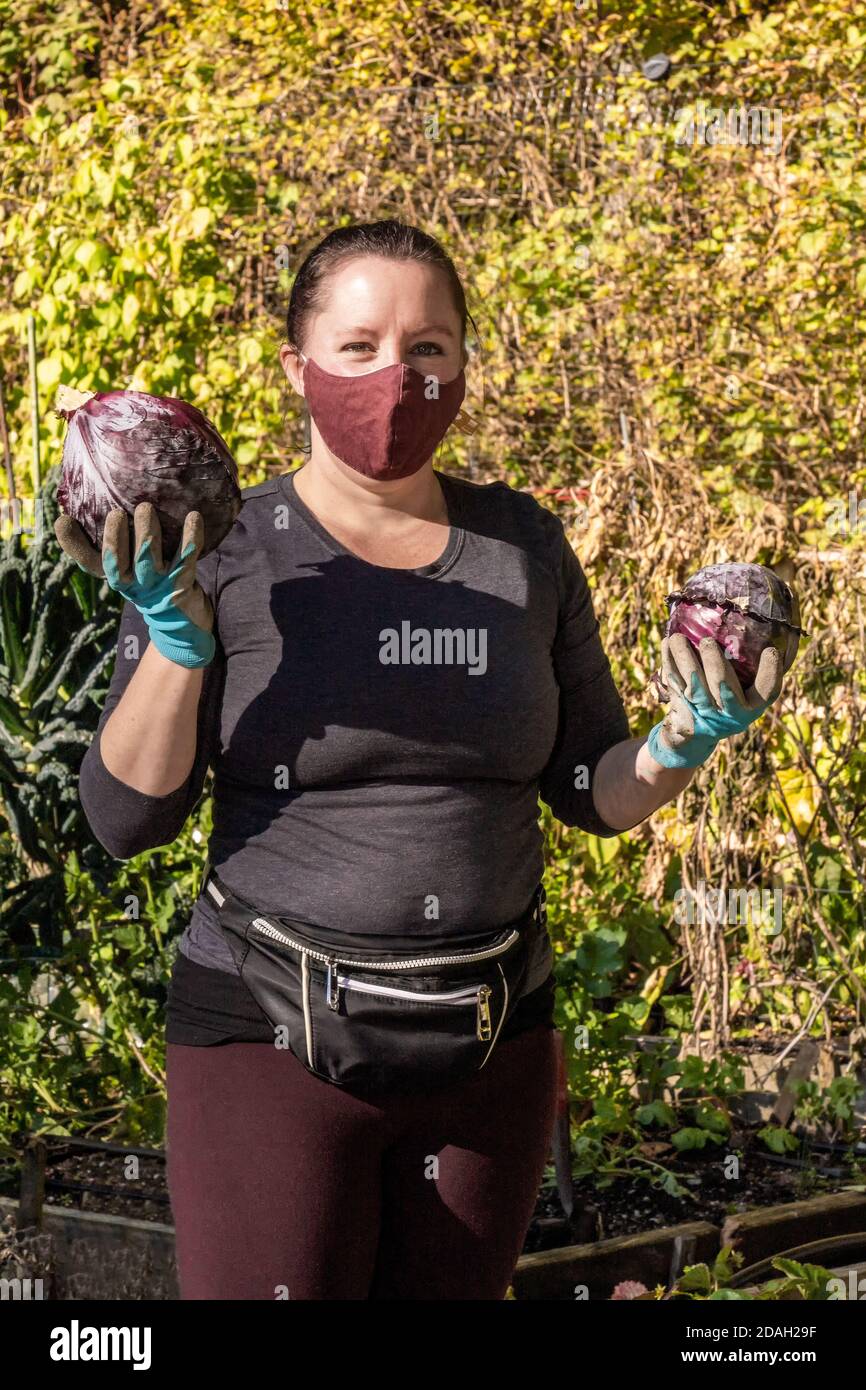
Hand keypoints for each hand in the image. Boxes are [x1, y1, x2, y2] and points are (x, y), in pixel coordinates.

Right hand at [54, 504, 214, 668]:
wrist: (181, 618)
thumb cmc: (150, 578)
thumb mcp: (130, 564)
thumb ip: (117, 538)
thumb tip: (100, 495)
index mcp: (113, 575)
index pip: (88, 561)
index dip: (73, 544)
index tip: (63, 520)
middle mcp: (130, 583)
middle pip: (116, 562)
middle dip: (114, 538)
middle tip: (115, 513)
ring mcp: (156, 586)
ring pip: (147, 560)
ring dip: (146, 534)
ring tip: (145, 508)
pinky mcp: (181, 585)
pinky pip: (186, 559)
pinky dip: (190, 537)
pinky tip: (193, 517)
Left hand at [647, 634, 783, 769]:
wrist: (697, 735)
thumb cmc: (728, 702)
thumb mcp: (744, 696)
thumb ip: (751, 673)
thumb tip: (755, 624)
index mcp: (751, 708)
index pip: (768, 692)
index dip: (771, 672)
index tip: (770, 650)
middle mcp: (729, 713)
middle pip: (723, 688)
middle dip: (714, 663)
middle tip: (706, 642)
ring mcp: (704, 712)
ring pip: (692, 686)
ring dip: (684, 659)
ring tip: (677, 638)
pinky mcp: (681, 708)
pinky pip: (673, 682)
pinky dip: (668, 661)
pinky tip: (666, 642)